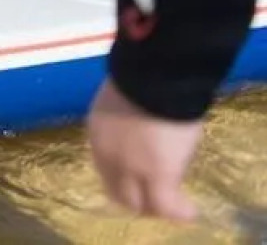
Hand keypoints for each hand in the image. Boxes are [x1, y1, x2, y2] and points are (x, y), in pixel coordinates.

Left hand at [86, 77, 202, 221]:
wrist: (152, 76)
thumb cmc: (140, 78)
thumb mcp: (121, 99)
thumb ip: (125, 120)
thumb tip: (141, 125)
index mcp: (98, 134)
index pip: (105, 169)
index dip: (123, 179)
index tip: (138, 180)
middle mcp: (108, 156)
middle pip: (118, 191)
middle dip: (137, 199)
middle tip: (158, 199)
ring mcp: (131, 168)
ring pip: (140, 203)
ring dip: (157, 207)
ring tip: (175, 207)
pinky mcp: (158, 175)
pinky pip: (166, 205)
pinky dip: (179, 211)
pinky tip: (190, 211)